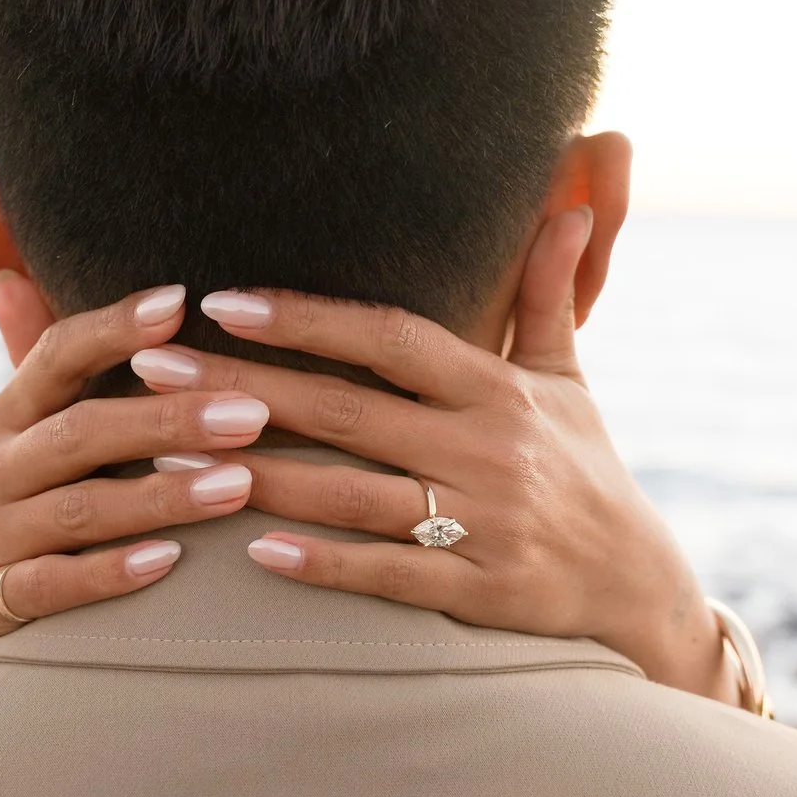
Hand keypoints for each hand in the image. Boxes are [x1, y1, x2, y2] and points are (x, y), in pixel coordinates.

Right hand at [0, 281, 274, 661]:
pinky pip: (53, 585)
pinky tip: (170, 563)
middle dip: (170, 420)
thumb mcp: (44, 446)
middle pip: (81, 431)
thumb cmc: (45, 525)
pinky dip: (110, 573)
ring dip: (161, 495)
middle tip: (253, 412)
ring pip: (78, 509)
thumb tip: (14, 275)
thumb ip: (50, 371)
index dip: (115, 327)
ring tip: (238, 486)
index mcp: (9, 420)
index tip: (182, 302)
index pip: (56, 356)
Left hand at [131, 209, 734, 702]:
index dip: (306, 318)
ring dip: (259, 473)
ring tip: (171, 454)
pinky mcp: (480, 591)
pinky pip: (388, 574)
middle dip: (245, 386)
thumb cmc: (586, 472)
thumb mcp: (569, 380)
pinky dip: (323, 563)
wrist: (642, 587)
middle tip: (155, 366)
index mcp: (497, 389)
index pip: (389, 339)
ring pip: (352, 493)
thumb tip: (569, 205)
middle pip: (347, 410)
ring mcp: (483, 522)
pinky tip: (254, 550)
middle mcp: (488, 448)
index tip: (225, 301)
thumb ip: (548, 294)